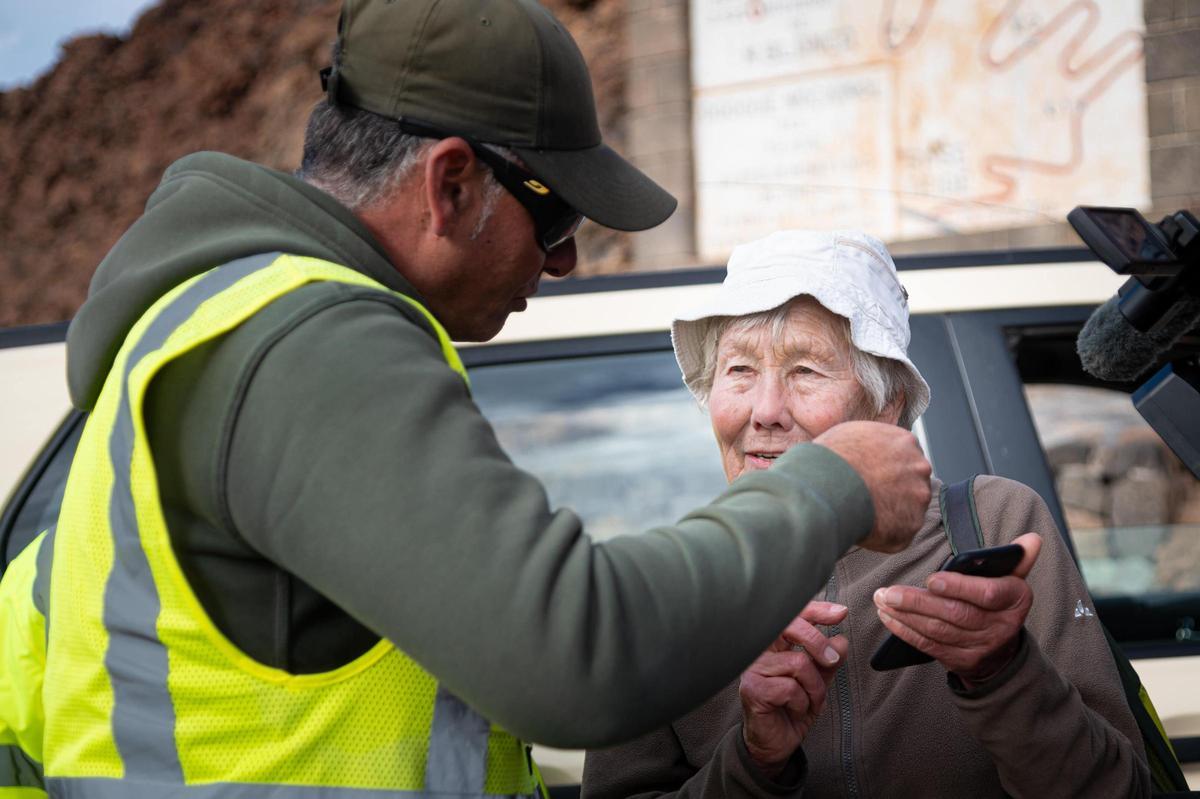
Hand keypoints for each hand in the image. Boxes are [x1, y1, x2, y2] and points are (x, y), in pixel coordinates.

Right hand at [740, 601, 848, 777]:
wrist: (777, 742)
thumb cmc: (792, 708)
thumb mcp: (818, 682)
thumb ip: (829, 661)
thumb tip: (841, 641)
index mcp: (775, 644)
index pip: (793, 616)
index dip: (816, 610)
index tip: (840, 613)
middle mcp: (761, 652)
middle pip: (790, 627)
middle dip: (818, 642)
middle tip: (832, 660)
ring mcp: (753, 669)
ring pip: (798, 663)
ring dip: (815, 687)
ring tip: (811, 701)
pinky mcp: (753, 689)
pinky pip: (790, 687)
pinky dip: (802, 701)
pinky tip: (795, 709)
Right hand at [814, 421, 931, 552]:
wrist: (829, 485)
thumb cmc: (832, 459)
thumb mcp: (850, 435)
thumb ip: (870, 443)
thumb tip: (863, 454)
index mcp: (905, 442)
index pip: (906, 457)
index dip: (887, 469)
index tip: (873, 477)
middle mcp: (919, 467)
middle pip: (912, 482)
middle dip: (894, 491)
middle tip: (868, 497)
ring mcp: (919, 497)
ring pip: (908, 509)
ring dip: (890, 513)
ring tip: (862, 513)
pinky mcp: (912, 524)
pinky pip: (900, 531)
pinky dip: (885, 533)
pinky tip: (865, 526)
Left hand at [873, 533, 1042, 685]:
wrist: (1002, 649)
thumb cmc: (998, 601)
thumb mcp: (1013, 578)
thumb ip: (1018, 557)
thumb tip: (1032, 538)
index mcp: (1015, 600)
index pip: (989, 594)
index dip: (959, 587)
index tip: (932, 579)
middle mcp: (1000, 626)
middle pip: (956, 614)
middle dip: (918, 602)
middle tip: (888, 591)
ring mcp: (980, 647)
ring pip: (938, 630)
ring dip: (905, 615)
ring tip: (882, 599)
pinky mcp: (960, 660)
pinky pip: (929, 645)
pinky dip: (905, 631)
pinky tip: (887, 617)